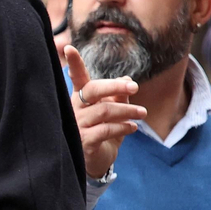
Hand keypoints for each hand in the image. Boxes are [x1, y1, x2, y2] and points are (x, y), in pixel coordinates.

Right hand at [66, 46, 143, 179]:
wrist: (97, 162)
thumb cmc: (103, 132)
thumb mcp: (114, 112)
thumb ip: (119, 96)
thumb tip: (127, 79)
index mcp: (80, 98)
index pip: (76, 78)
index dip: (73, 63)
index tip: (68, 47)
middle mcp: (75, 109)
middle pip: (92, 90)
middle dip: (115, 86)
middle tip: (135, 87)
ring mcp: (77, 125)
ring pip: (104, 110)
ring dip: (128, 110)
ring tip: (142, 114)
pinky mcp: (83, 141)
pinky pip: (106, 129)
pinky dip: (123, 127)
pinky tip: (132, 128)